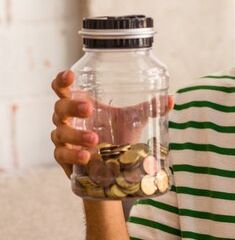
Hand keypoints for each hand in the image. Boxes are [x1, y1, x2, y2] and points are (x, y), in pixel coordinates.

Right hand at [50, 70, 172, 178]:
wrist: (113, 164)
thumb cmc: (118, 133)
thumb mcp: (134, 118)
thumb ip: (150, 108)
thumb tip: (170, 99)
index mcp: (80, 102)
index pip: (62, 87)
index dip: (62, 80)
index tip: (71, 75)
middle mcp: (68, 118)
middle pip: (60, 107)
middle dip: (72, 106)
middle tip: (89, 108)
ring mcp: (64, 138)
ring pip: (60, 132)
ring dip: (77, 134)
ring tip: (95, 139)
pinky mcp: (65, 158)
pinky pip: (62, 155)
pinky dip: (73, 155)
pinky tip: (87, 156)